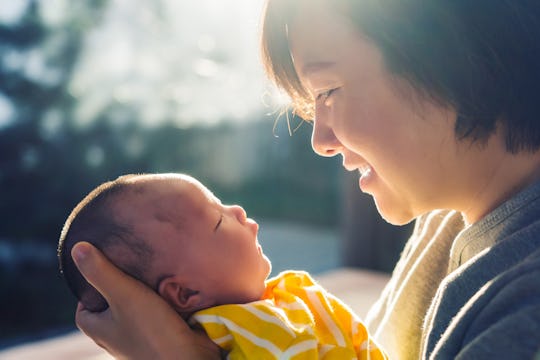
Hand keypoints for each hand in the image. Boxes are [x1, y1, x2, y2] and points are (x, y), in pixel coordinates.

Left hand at [72, 242, 220, 359]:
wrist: (188, 358)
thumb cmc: (151, 331)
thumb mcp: (123, 294)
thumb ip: (101, 272)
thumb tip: (76, 247)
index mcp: (99, 330)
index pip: (83, 308)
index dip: (90, 288)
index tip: (104, 268)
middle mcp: (117, 337)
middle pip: (112, 307)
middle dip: (121, 286)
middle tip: (132, 265)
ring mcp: (140, 338)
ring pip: (137, 310)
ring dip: (145, 293)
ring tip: (152, 272)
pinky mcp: (162, 336)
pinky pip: (157, 315)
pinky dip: (162, 302)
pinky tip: (172, 289)